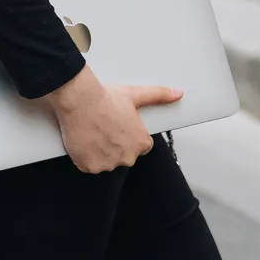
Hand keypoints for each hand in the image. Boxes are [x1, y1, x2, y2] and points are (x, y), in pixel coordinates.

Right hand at [44, 65, 182, 173]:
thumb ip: (158, 95)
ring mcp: (108, 163)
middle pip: (122, 155)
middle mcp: (127, 157)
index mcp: (141, 143)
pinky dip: (85, 156)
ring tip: (93, 132)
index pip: (139, 147)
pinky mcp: (90, 167)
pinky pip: (88, 165)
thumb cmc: (106, 98)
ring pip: (105, 161)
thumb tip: (178, 93)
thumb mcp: (136, 95)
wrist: (80, 101)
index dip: (127, 136)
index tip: (118, 126)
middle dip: (114, 145)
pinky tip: (84, 141)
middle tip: (103, 127)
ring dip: (99, 151)